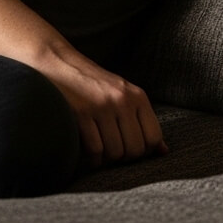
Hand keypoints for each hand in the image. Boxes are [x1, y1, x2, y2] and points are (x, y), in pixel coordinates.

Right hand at [32, 44, 167, 168]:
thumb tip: (164, 151)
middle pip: (134, 150)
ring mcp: (101, 106)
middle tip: (111, 150)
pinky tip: (86, 151)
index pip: (153, 138)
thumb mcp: (123, 96)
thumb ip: (143, 121)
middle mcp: (122, 100)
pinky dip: (91, 158)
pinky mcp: (80, 114)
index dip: (142, 151)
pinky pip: (94, 151)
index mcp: (137, 96)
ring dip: (105, 159)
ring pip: (114, 153)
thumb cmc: (92, 85)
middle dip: (123, 158)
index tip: (128, 148)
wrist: (58, 64)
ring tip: (98, 149)